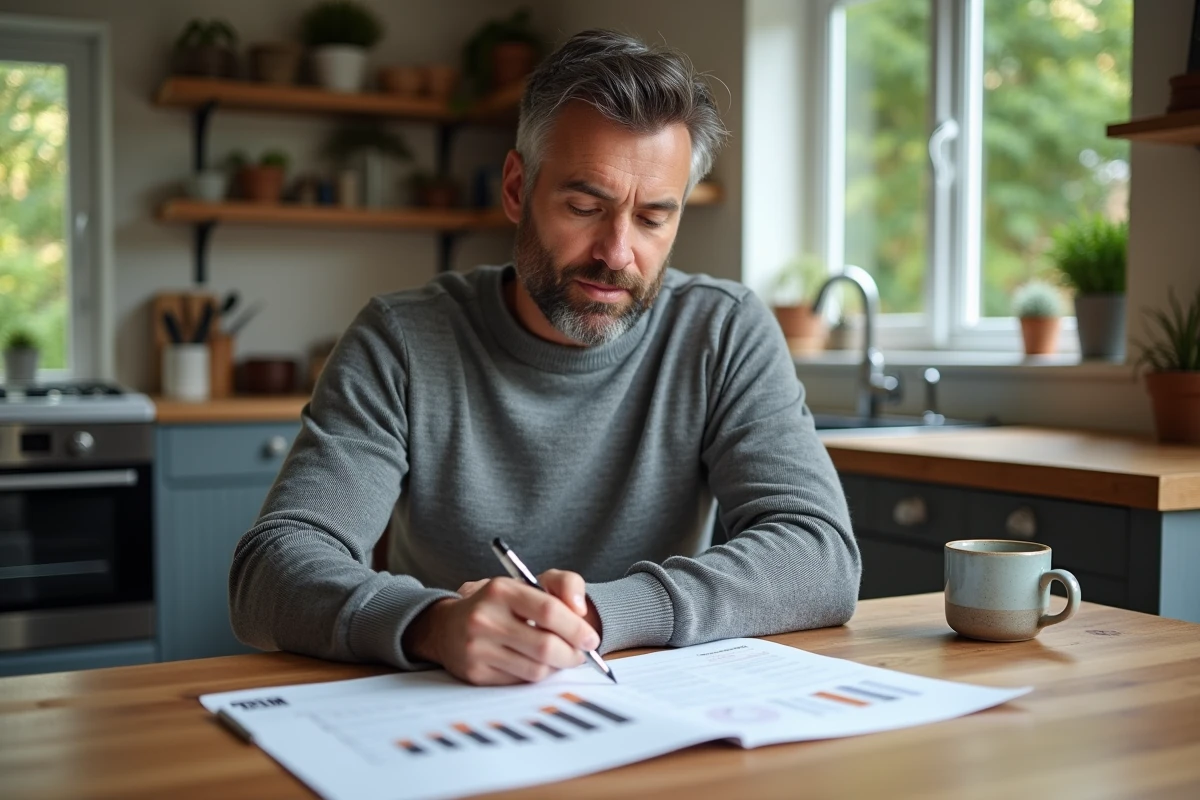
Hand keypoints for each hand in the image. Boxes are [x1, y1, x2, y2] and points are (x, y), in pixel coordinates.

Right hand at [405, 571, 600, 685]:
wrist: (446, 626)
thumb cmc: (498, 604)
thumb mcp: (528, 582)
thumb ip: (564, 584)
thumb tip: (581, 611)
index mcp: (501, 590)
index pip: (548, 610)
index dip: (576, 628)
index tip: (591, 639)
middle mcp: (485, 619)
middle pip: (545, 646)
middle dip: (572, 654)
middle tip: (581, 654)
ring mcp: (477, 648)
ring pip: (536, 669)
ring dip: (556, 667)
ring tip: (559, 657)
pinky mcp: (475, 673)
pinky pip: (520, 681)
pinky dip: (535, 675)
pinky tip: (534, 663)